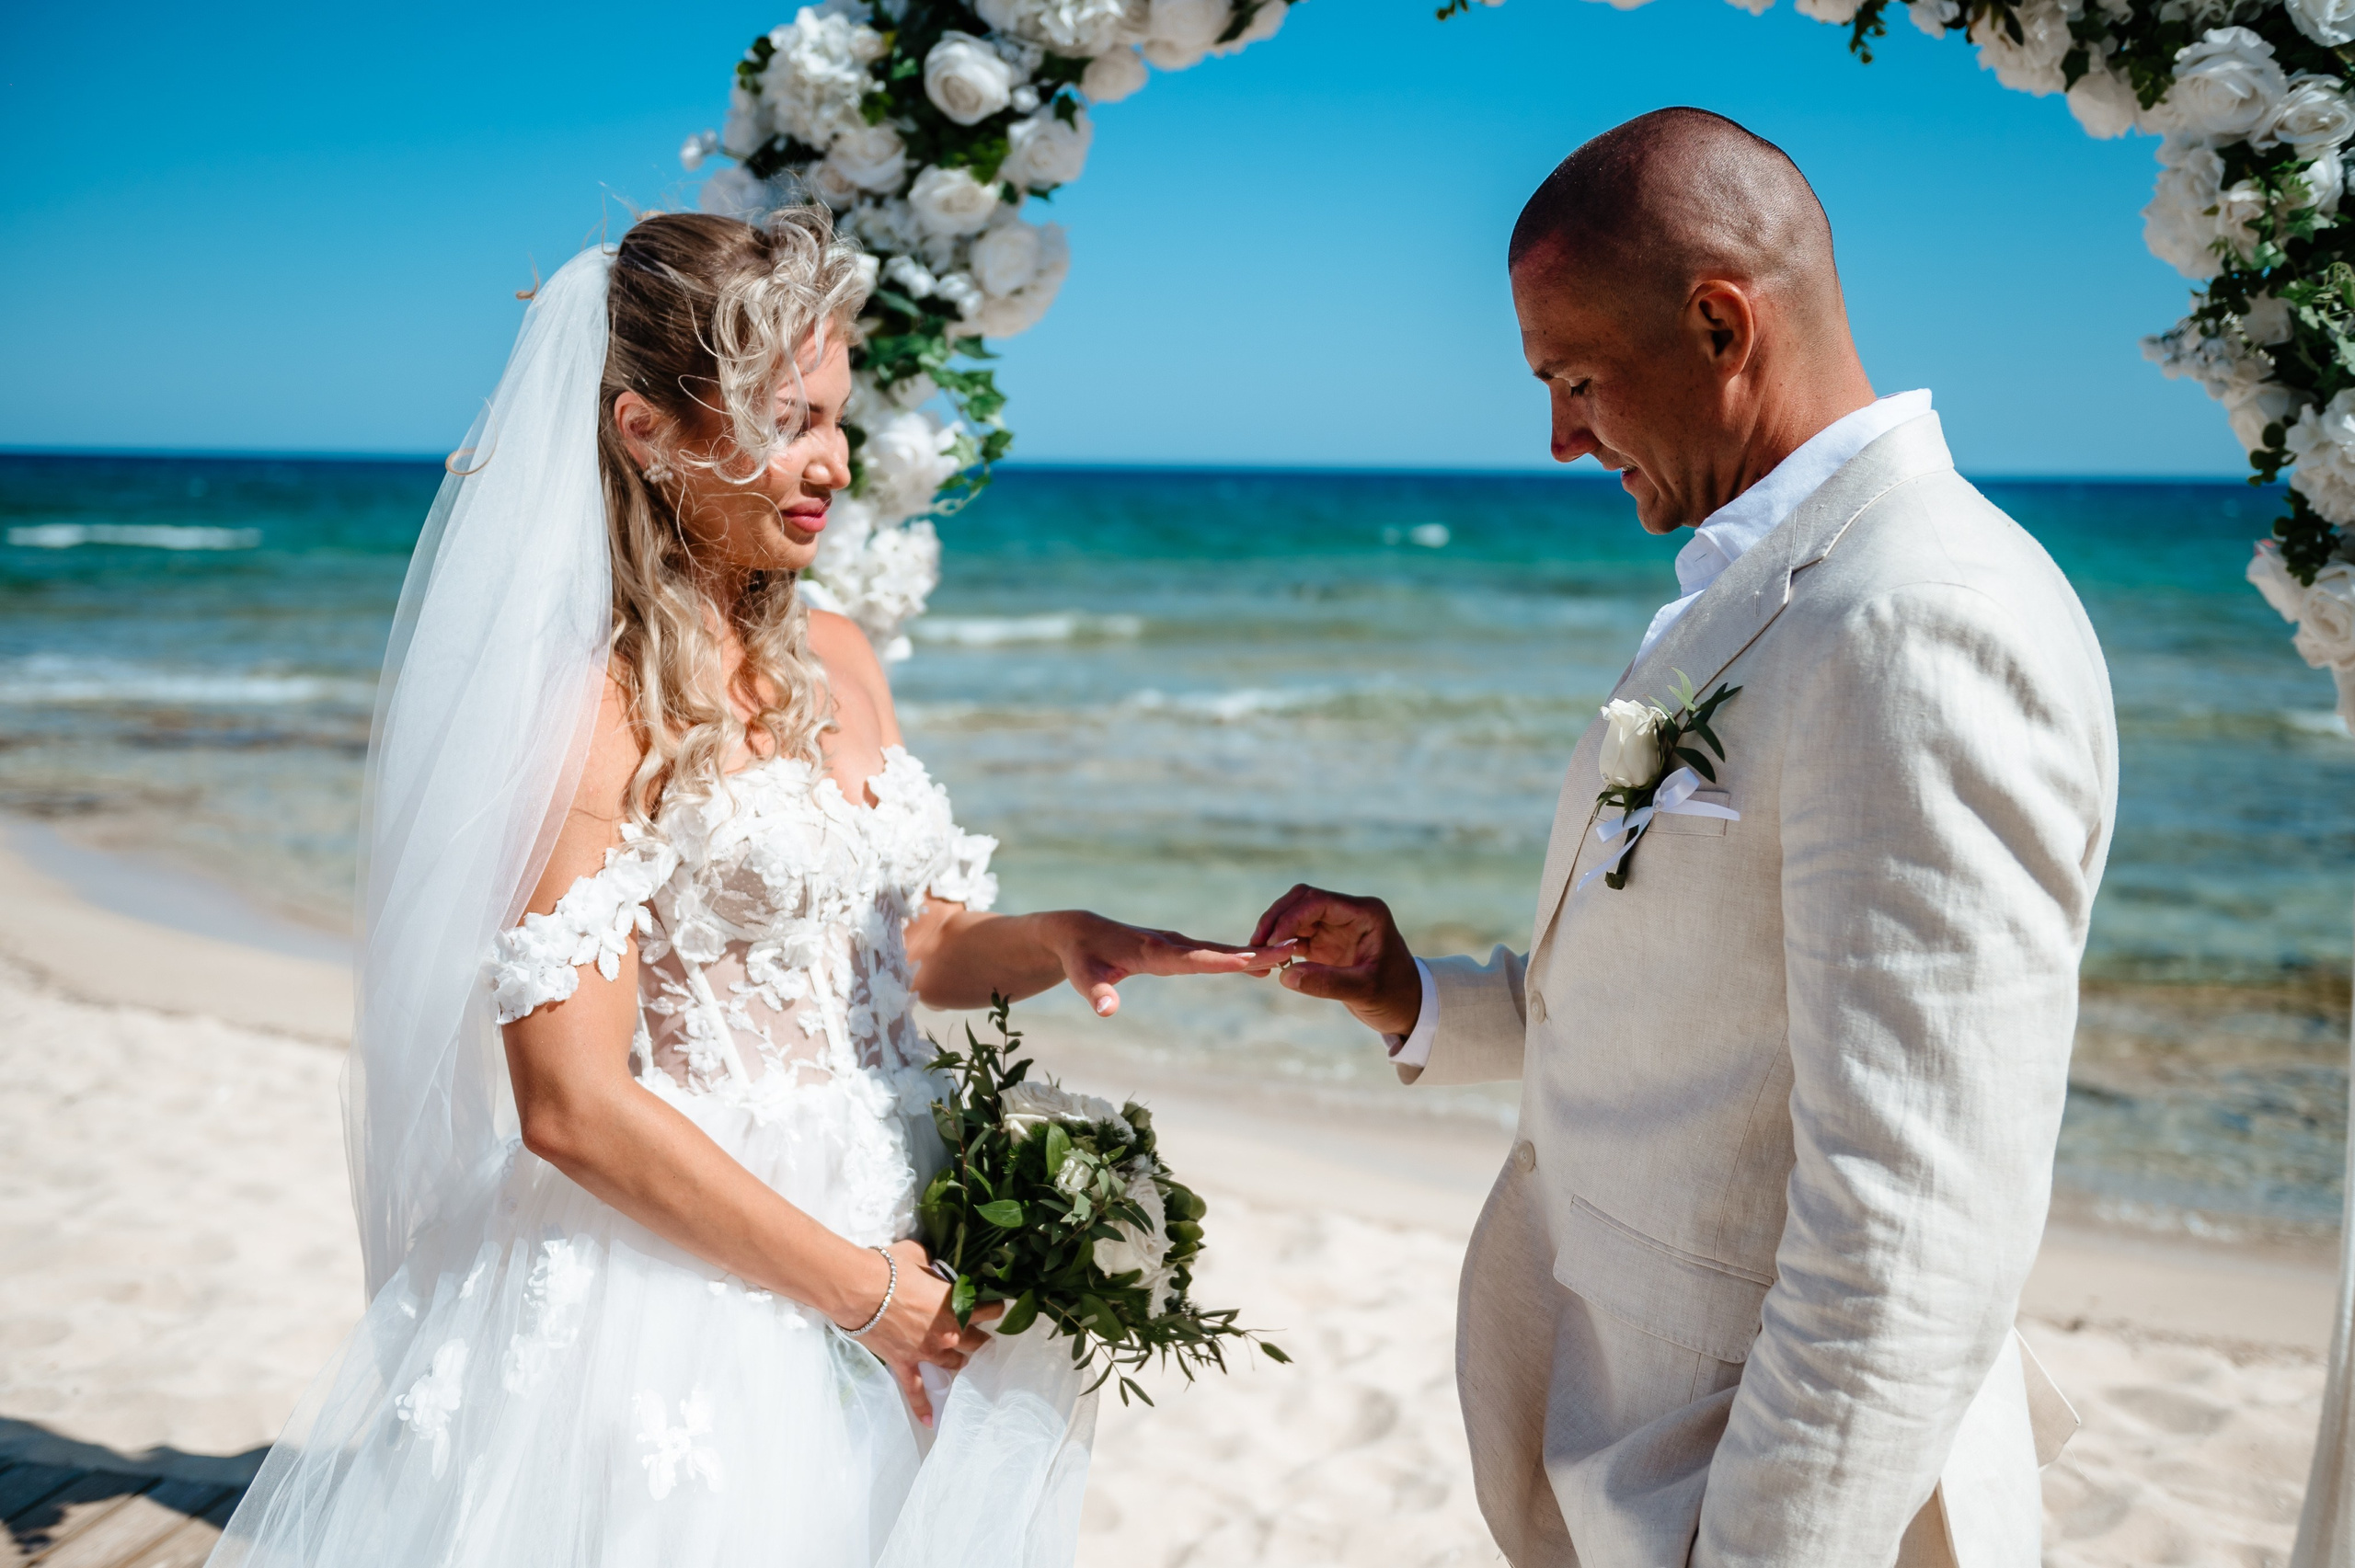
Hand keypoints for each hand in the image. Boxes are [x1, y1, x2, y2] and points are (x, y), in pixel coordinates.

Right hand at [836, 1239, 998, 1426]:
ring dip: (961, 1363)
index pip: (988, 1311)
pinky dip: (924, 1408)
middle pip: (976, 1342)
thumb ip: (931, 1266)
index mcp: (955, 1306)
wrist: (859, 1289)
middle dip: (982, 1340)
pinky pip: (917, 1393)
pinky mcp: (905, 1365)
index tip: (998, 1308)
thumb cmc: (889, 1268)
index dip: (994, 1309)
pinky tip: (932, 1422)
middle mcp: (947, 1334)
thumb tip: (930, 1267)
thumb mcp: (918, 1256)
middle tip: (985, 1338)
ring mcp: (926, 1353)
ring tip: (964, 1362)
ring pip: (954, 1365)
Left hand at [1043, 910, 1284, 1017]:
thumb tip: (1107, 1012)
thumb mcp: (1082, 977)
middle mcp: (1170, 944)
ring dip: (1252, 953)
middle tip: (1291, 949)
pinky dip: (1237, 955)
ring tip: (1289, 953)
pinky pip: (1212, 952)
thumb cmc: (1079, 957)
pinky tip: (1257, 962)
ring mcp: (1175, 944)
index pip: (1194, 959)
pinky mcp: (1176, 947)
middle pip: (1217, 951)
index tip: (1255, 959)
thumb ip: (1096, 994)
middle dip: (1253, 952)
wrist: (1077, 931)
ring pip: (1218, 950)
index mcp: (1153, 952)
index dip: (1224, 961)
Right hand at [1249, 884, 1420, 1036]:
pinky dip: (1279, 947)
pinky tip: (1269, 963)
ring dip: (1274, 933)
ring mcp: (1336, 927)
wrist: (1408, 1008)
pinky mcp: (1325, 943)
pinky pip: (1295, 936)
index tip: (1272, 942)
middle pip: (1302, 901)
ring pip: (1294, 917)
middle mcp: (1349, 913)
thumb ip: (1327, 983)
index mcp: (1366, 913)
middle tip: (1257, 945)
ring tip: (1259, 957)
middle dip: (1276, 920)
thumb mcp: (1365, 991)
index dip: (1291, 918)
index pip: (1318, 902)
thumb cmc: (1395, 996)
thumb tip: (1284, 976)